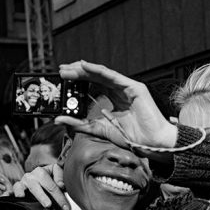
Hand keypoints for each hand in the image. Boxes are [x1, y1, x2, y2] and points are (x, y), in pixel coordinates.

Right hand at [14, 163, 70, 209]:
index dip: (60, 198)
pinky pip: (12, 190)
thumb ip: (60, 176)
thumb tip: (61, 185)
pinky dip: (10, 193)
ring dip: (22, 193)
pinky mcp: (16, 188)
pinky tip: (12, 197)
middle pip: (36, 187)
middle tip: (48, 205)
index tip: (66, 208)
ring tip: (24, 198)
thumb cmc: (50, 177)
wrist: (39, 176)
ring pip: (21, 188)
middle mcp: (30, 176)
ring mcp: (22, 183)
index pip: (52, 186)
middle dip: (42, 197)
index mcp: (41, 172)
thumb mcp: (57, 172)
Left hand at [54, 61, 177, 159]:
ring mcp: (127, 87)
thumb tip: (58, 119)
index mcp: (114, 99)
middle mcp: (120, 91)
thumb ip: (79, 123)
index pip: (93, 85)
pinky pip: (113, 76)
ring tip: (69, 69)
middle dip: (78, 73)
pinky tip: (85, 67)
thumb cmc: (132, 137)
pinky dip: (98, 70)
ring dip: (84, 70)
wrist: (150, 143)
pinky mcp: (134, 87)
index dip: (78, 81)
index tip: (63, 80)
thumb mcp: (98, 129)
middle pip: (96, 77)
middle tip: (61, 71)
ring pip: (102, 74)